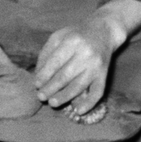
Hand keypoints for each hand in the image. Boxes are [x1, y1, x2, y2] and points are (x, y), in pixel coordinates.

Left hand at [33, 0, 140, 114]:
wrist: (104, 30)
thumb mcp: (59, 36)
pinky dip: (89, 103)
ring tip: (52, 103)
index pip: (55, 62)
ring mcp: (96, 66)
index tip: (36, 84)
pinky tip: (79, 111)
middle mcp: (85, 54)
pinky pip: (98, 91)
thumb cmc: (77, 34)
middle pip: (65, 76)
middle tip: (40, 96)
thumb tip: (38, 75)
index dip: (44, 75)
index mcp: (72, 41)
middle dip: (51, 88)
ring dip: (64, 97)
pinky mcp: (104, 74)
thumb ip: (47, 53)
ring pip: (79, 86)